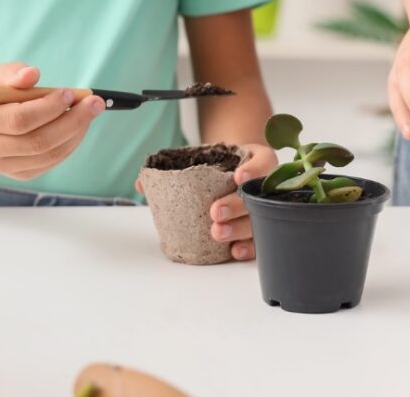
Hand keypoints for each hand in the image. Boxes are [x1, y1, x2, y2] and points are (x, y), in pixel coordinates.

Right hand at [0, 62, 105, 179]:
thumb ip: (15, 73)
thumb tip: (33, 74)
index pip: (19, 120)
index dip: (49, 107)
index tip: (70, 92)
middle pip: (37, 142)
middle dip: (72, 121)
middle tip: (94, 103)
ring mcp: (2, 166)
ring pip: (48, 155)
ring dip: (76, 133)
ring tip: (89, 113)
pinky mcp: (18, 175)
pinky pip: (50, 163)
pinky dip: (70, 145)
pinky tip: (79, 128)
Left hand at [132, 143, 276, 260]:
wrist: (232, 174)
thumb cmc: (217, 166)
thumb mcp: (202, 158)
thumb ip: (176, 167)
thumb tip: (142, 183)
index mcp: (256, 160)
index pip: (263, 161)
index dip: (253, 169)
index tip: (237, 176)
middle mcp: (265, 184)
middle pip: (260, 196)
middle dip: (237, 205)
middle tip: (215, 212)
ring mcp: (266, 208)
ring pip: (261, 220)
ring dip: (240, 228)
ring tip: (217, 232)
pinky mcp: (261, 229)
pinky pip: (260, 240)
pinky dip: (248, 247)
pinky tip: (234, 251)